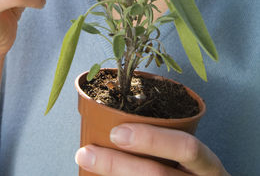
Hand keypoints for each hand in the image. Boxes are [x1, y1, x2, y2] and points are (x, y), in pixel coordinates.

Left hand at [75, 123, 229, 174]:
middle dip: (116, 164)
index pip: (186, 147)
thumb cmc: (194, 173)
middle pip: (156, 174)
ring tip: (87, 162)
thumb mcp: (192, 158)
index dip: (152, 139)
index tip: (117, 132)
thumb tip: (117, 124)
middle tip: (87, 152)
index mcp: (208, 165)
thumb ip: (167, 142)